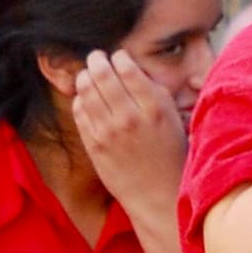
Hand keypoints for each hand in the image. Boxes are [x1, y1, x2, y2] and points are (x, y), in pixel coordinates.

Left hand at [65, 50, 186, 218]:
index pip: (127, 68)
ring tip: (87, 74)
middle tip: (96, 58)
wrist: (158, 195)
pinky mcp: (94, 145)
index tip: (119, 58)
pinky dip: (80, 99)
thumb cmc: (169, 153)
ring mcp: (108, 132)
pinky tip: (86, 98)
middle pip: (102, 74)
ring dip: (85, 77)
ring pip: (86, 90)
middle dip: (97, 60)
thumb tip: (129, 69)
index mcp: (154, 108)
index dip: (120, 57)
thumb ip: (154, 91)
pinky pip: (79, 112)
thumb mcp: (172, 117)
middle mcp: (130, 117)